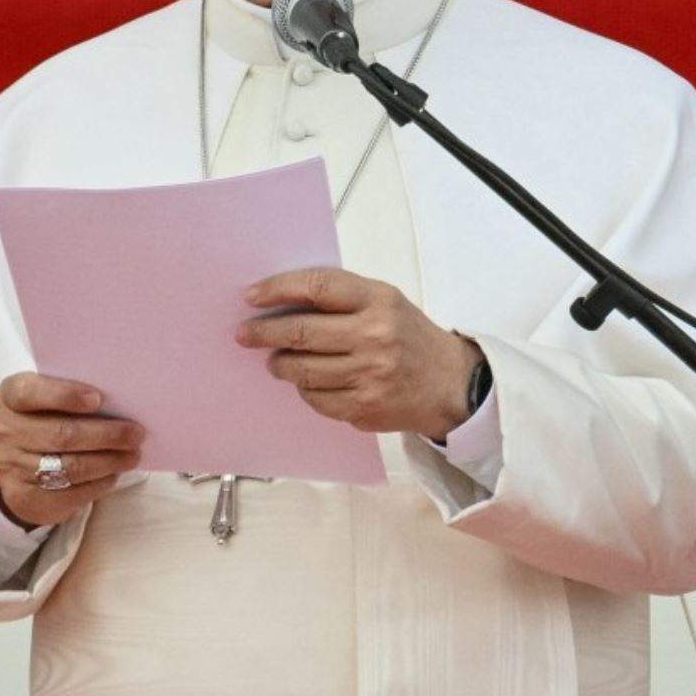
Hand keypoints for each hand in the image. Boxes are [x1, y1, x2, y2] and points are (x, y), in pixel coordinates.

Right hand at [0, 373, 144, 526]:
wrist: (16, 461)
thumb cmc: (45, 418)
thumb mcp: (47, 398)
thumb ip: (74, 394)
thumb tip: (122, 404)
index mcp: (11, 397)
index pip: (31, 392)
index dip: (64, 395)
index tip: (98, 398)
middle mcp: (6, 432)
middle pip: (62, 434)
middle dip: (106, 435)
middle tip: (137, 433)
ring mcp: (12, 468)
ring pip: (70, 467)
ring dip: (109, 462)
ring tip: (133, 455)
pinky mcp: (25, 498)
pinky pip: (70, 493)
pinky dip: (99, 483)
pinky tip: (114, 474)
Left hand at [236, 267, 483, 440]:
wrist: (450, 384)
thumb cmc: (409, 336)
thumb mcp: (385, 302)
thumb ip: (342, 298)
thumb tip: (281, 300)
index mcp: (377, 300)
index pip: (317, 287)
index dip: (278, 289)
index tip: (251, 295)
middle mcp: (374, 336)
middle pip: (301, 333)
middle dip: (264, 333)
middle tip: (245, 334)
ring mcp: (369, 375)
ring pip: (303, 371)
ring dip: (280, 365)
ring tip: (276, 361)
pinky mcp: (364, 407)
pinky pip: (316, 399)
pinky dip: (305, 390)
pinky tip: (308, 382)